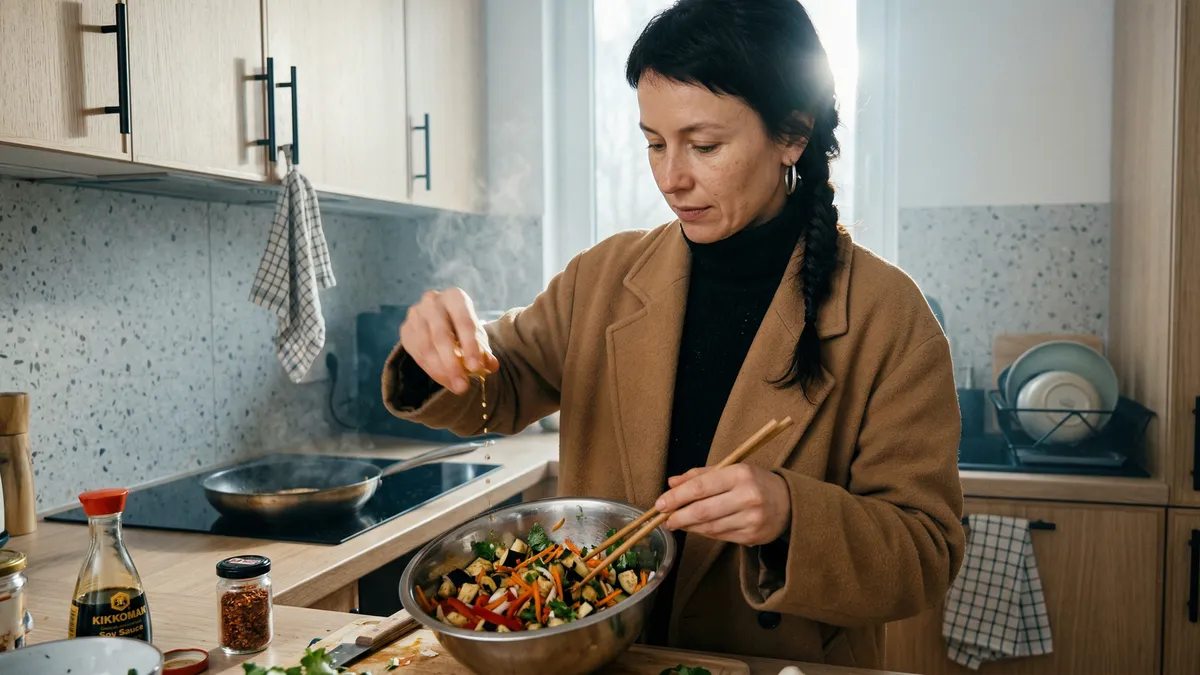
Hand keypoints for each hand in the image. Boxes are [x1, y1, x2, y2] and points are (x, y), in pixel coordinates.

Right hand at [398, 287, 500, 394]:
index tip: (476, 368)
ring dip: (441, 371)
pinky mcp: (405, 329)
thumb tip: (491, 366)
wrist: (440, 320)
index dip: (470, 346)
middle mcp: (432, 301)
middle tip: (463, 386)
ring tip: (456, 387)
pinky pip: (416, 354)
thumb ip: (483, 350)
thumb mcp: (476, 336)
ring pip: (426, 347)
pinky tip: (444, 380)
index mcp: (455, 297)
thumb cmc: (463, 328)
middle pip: (441, 336)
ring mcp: (415, 314)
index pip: (463, 322)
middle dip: (453, 364)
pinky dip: (431, 370)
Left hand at [655, 464, 791, 545]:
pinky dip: (704, 532)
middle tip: (664, 519)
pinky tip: (695, 528)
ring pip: (709, 527)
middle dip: (678, 516)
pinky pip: (720, 536)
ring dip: (688, 526)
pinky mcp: (752, 537)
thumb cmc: (754, 482)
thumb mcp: (731, 470)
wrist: (789, 503)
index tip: (660, 503)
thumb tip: (671, 483)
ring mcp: (751, 519)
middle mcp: (747, 497)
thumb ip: (700, 475)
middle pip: (703, 510)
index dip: (677, 497)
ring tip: (676, 523)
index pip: (700, 487)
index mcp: (740, 474)